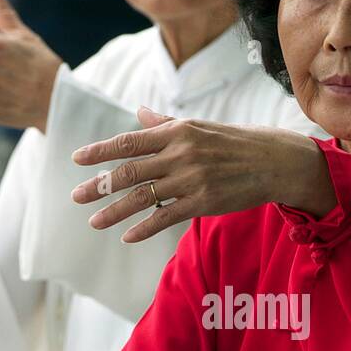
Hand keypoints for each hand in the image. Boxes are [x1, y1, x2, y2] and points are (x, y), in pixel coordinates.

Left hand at [70, 107, 336, 242]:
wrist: (274, 160)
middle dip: (100, 185)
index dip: (100, 151)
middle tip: (76, 196)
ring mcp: (191, 179)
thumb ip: (165, 125)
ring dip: (115, 210)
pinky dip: (144, 228)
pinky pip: (166, 216)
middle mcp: (180, 153)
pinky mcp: (203, 202)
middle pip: (130, 170)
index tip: (77, 160)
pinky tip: (127, 236)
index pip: (129, 141)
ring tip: (94, 221)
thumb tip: (139, 114)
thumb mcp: (199, 127)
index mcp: (177, 131)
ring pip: (143, 196)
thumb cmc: (235, 143)